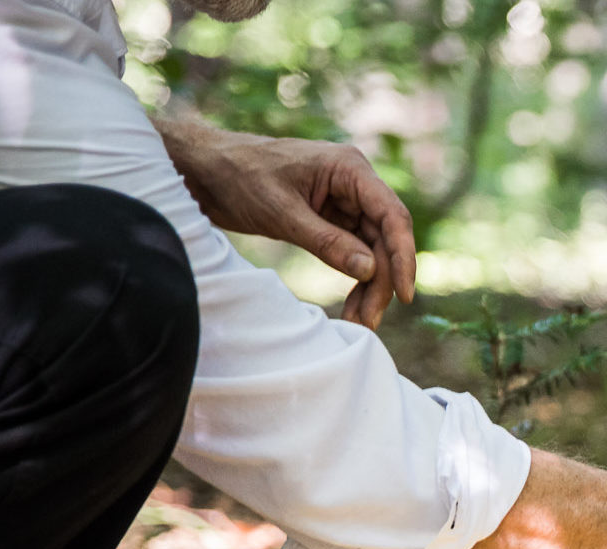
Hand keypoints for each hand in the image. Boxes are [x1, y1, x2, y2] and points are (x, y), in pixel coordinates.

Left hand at [154, 115, 415, 328]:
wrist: (201, 170)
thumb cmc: (237, 176)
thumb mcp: (281, 212)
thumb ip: (327, 241)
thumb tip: (371, 271)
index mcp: (349, 168)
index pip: (392, 215)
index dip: (403, 256)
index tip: (405, 295)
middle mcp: (353, 183)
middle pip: (385, 239)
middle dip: (382, 282)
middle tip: (369, 320)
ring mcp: (344, 202)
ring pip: (372, 251)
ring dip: (369, 287)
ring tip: (359, 323)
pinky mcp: (330, 219)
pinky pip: (354, 253)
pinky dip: (354, 280)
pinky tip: (351, 307)